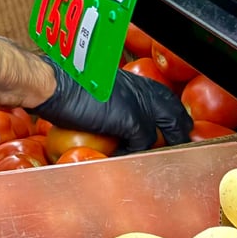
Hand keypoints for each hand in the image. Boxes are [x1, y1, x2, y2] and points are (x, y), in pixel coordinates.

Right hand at [38, 59, 190, 152]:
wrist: (55, 83)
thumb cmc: (64, 82)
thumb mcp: (94, 86)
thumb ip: (110, 98)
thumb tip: (108, 113)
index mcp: (132, 79)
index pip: (164, 96)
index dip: (172, 112)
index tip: (175, 125)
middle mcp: (140, 89)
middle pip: (174, 112)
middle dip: (180, 130)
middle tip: (181, 143)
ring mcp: (138, 104)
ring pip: (164, 130)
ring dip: (163, 145)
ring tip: (162, 156)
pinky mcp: (131, 120)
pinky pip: (142, 144)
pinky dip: (135, 153)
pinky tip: (128, 158)